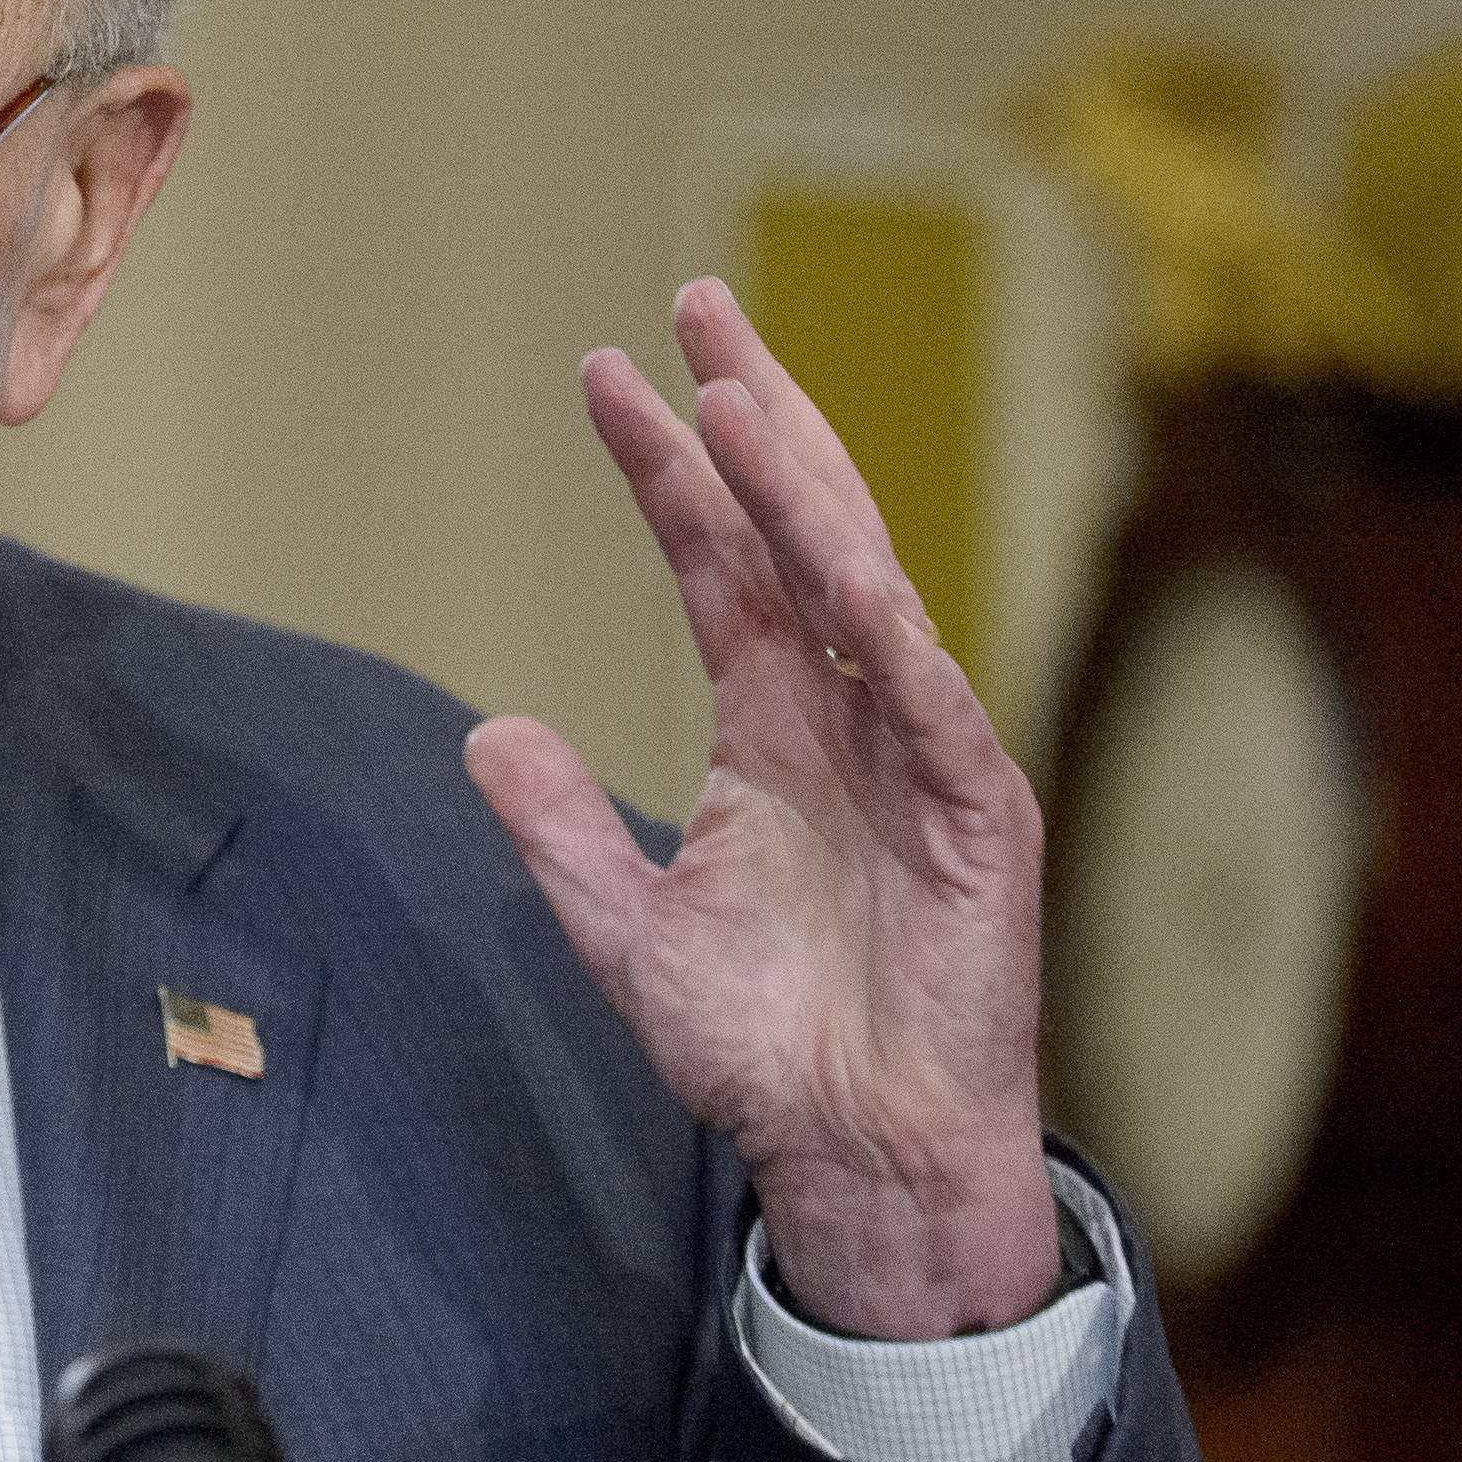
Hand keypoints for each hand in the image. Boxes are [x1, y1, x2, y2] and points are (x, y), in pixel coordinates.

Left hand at [461, 278, 1054, 1338]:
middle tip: (699, 304)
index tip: (608, 375)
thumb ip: (556, 831)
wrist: (855, 1156)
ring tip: (743, 398)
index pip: (715, 562)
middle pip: (799, 531)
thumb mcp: (624, 929)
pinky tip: (846, 570)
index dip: (666, 469)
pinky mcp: (977, 820)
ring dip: (807, 492)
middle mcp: (850, 717)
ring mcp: (921, 757)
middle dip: (755, 418)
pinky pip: (933, 710)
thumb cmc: (764, 1049)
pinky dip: (895, 639)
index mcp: (773, 727)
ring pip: (867, 588)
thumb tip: (484, 733)